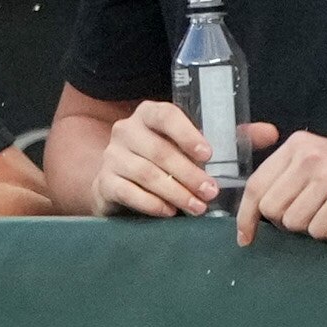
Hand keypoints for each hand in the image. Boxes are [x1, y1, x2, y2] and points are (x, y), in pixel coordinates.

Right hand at [93, 100, 223, 218]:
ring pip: (147, 174)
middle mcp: (125, 131)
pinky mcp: (104, 181)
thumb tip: (222, 168)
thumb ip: (193, 151)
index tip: (207, 155)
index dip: (187, 135)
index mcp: (147, 115)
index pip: (165, 116)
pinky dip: (152, 204)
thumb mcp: (174, 148)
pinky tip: (170, 212)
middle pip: (159, 151)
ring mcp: (112, 156)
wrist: (118, 185)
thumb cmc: (157, 163)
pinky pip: (129, 193)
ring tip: (197, 206)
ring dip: (176, 193)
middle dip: (189, 174)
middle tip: (210, 192)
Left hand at [232, 128, 326, 242]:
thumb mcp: (319, 164)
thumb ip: (287, 179)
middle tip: (314, 215)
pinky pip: (320, 231)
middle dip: (289, 222)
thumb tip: (251, 214)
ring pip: (294, 223)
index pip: (256, 185)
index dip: (246, 216)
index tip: (245, 238)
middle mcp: (310, 155)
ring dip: (314, 227)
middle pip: (272, 209)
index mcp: (297, 144)